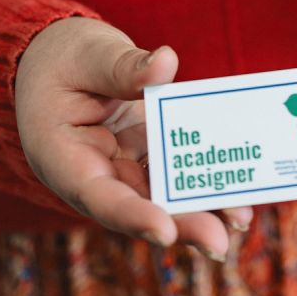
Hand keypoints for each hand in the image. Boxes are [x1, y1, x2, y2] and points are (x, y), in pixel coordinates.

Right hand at [15, 18, 251, 259]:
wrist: (56, 59)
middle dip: (180, 224)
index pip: (96, 196)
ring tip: (240, 218)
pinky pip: (175, 171)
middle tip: (219, 241)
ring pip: (161, 196)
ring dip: (200, 209)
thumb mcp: (87, 54)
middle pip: (137, 206)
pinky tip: (238, 185)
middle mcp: (92, 174)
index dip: (131, 216)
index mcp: (62, 157)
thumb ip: (122, 65)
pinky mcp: (145, 154)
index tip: (165, 230)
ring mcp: (121, 167)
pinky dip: (203, 178)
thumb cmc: (63, 57)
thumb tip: (166, 64)